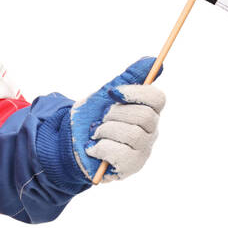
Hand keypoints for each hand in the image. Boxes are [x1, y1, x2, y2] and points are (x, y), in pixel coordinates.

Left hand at [69, 56, 165, 183]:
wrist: (69, 141)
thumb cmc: (91, 117)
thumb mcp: (107, 94)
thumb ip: (129, 77)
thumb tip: (152, 60)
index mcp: (148, 111)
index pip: (157, 98)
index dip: (136, 93)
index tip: (113, 92)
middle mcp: (150, 131)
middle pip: (145, 117)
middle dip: (115, 114)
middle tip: (101, 118)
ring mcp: (143, 151)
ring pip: (133, 135)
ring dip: (105, 131)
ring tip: (95, 133)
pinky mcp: (131, 167)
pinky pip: (121, 154)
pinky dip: (101, 148)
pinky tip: (94, 148)